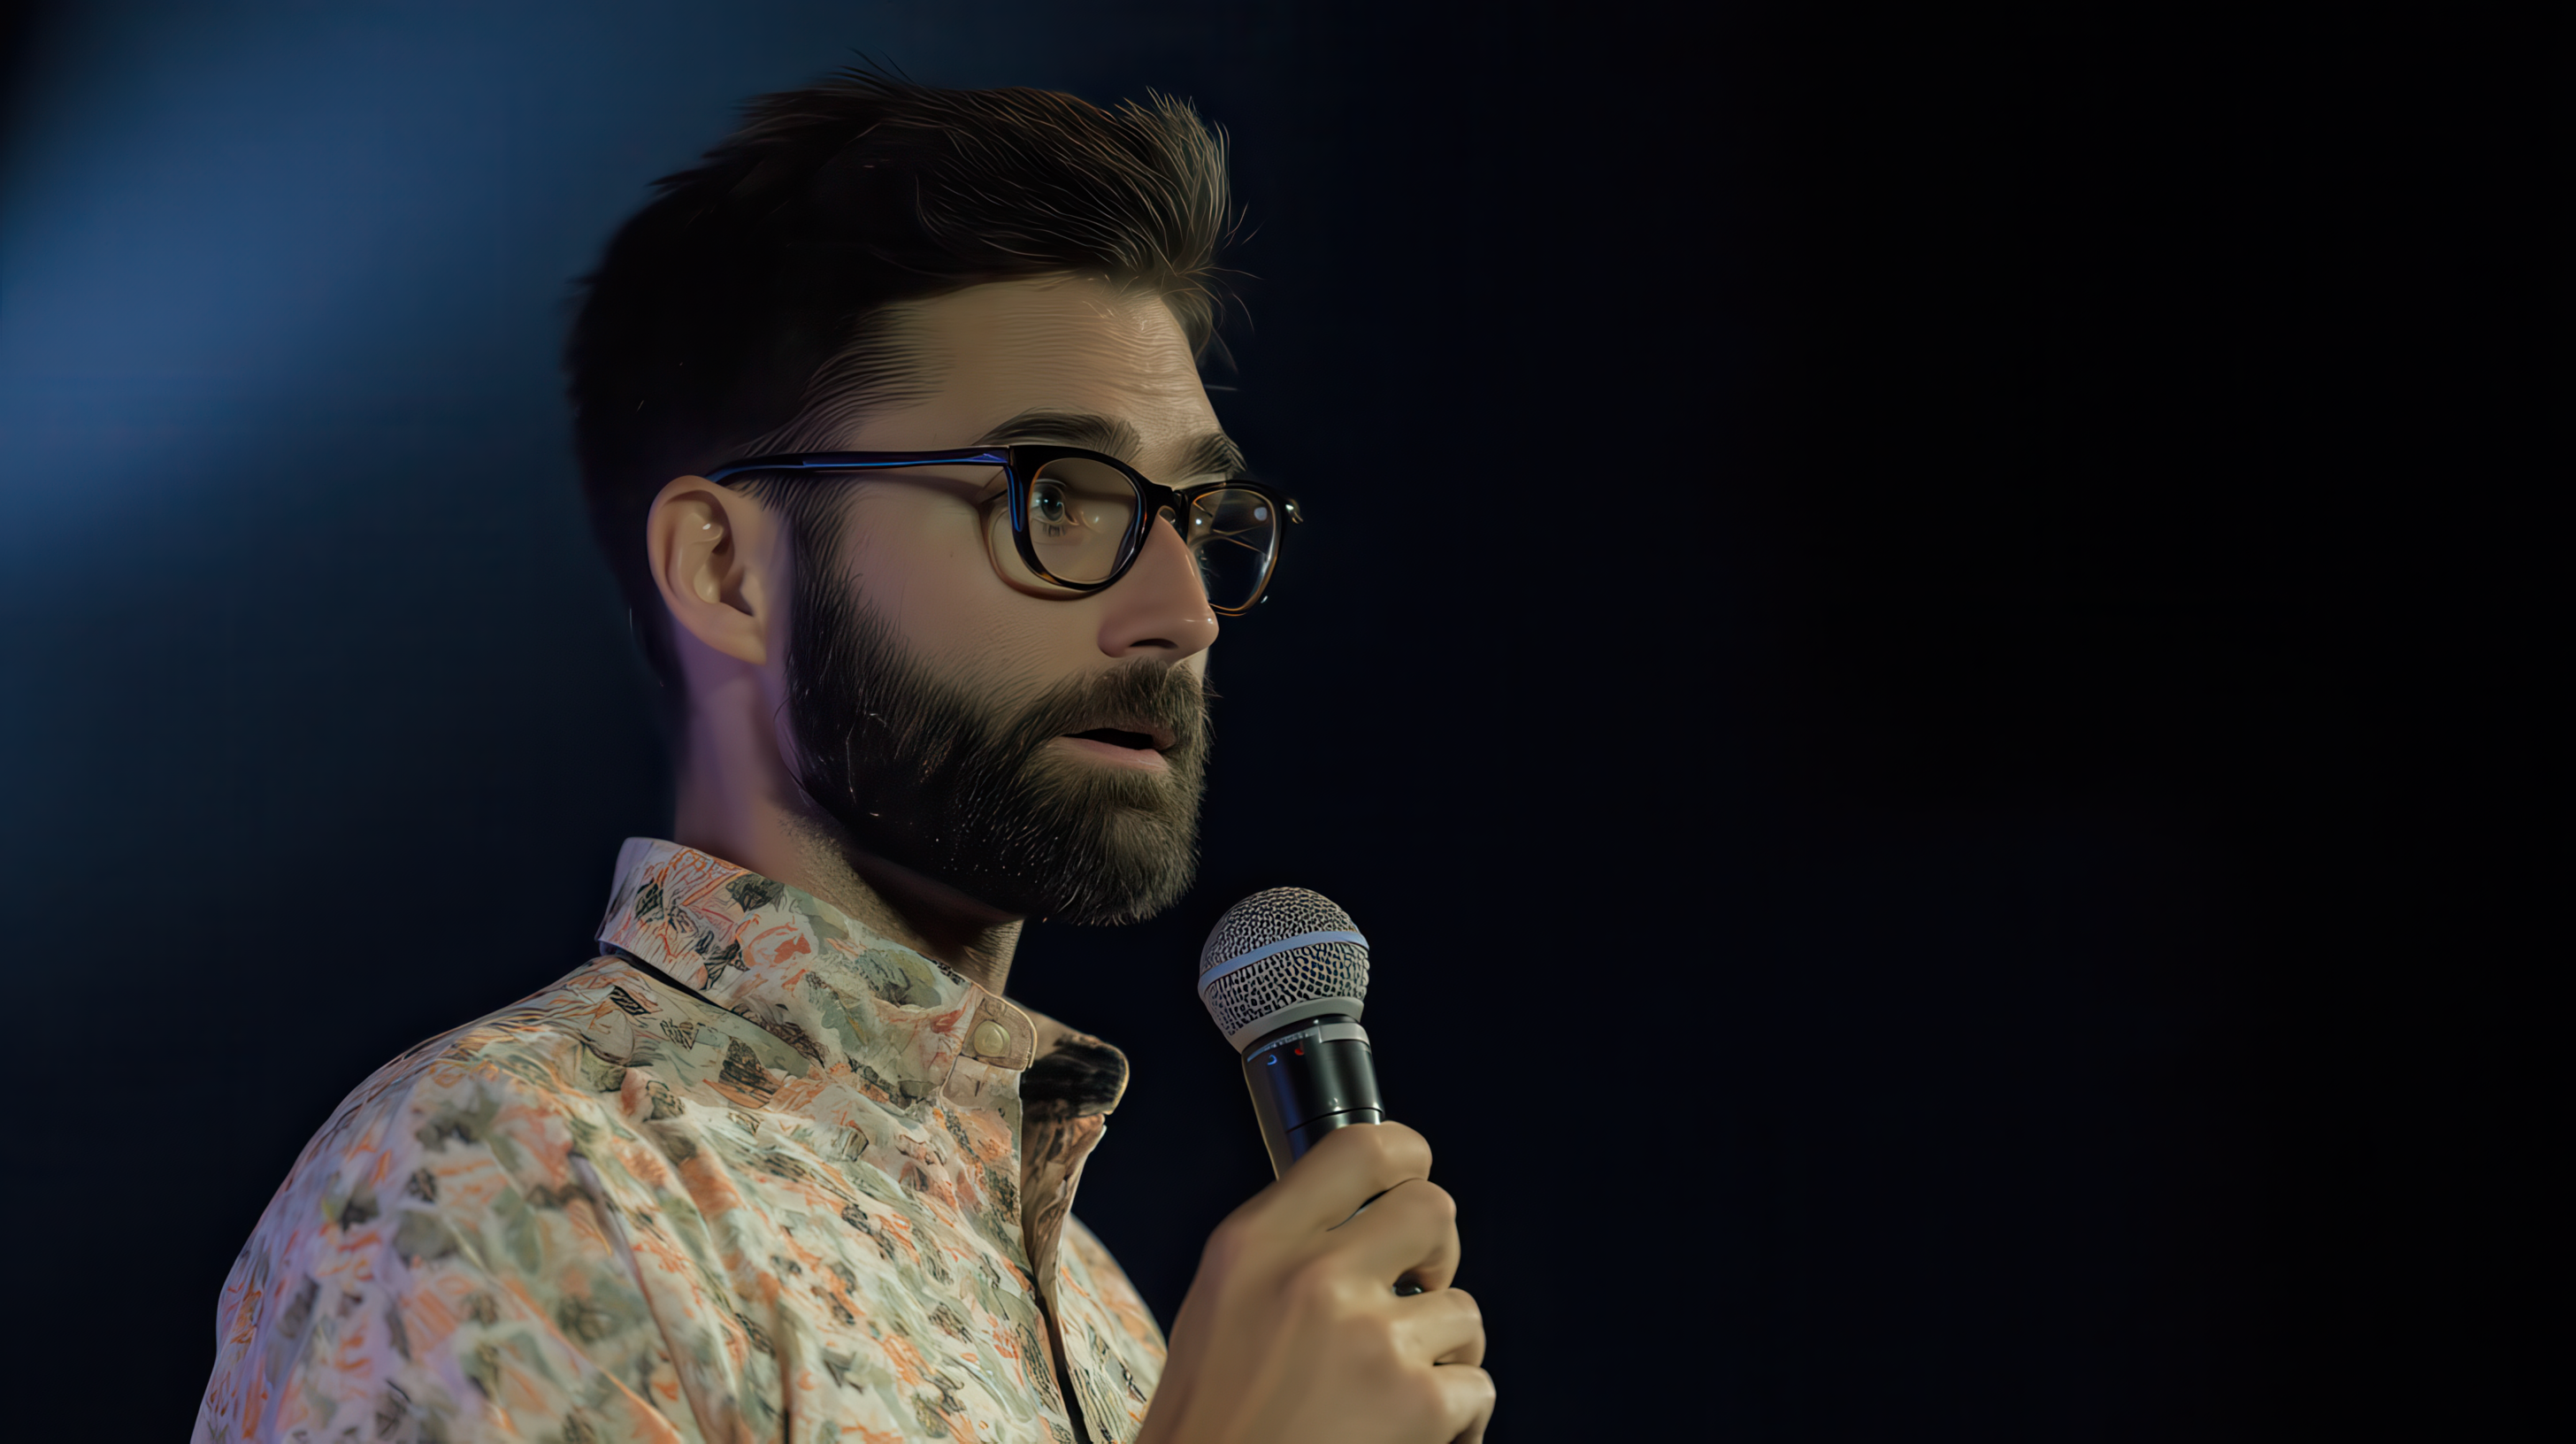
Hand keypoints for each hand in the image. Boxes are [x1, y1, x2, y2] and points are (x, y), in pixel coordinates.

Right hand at [1136, 1123, 1492, 1443]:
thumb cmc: (1211, 1425)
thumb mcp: (1220, 1306)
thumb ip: (1284, 1251)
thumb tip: (1362, 1216)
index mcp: (1255, 1245)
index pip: (1359, 1147)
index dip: (1406, 1154)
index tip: (1413, 1177)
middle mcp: (1313, 1279)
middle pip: (1433, 1210)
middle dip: (1439, 1254)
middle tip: (1419, 1291)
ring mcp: (1372, 1340)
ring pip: (1464, 1311)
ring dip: (1443, 1353)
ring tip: (1391, 1393)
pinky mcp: (1418, 1404)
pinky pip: (1476, 1387)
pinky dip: (1457, 1419)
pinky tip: (1410, 1436)